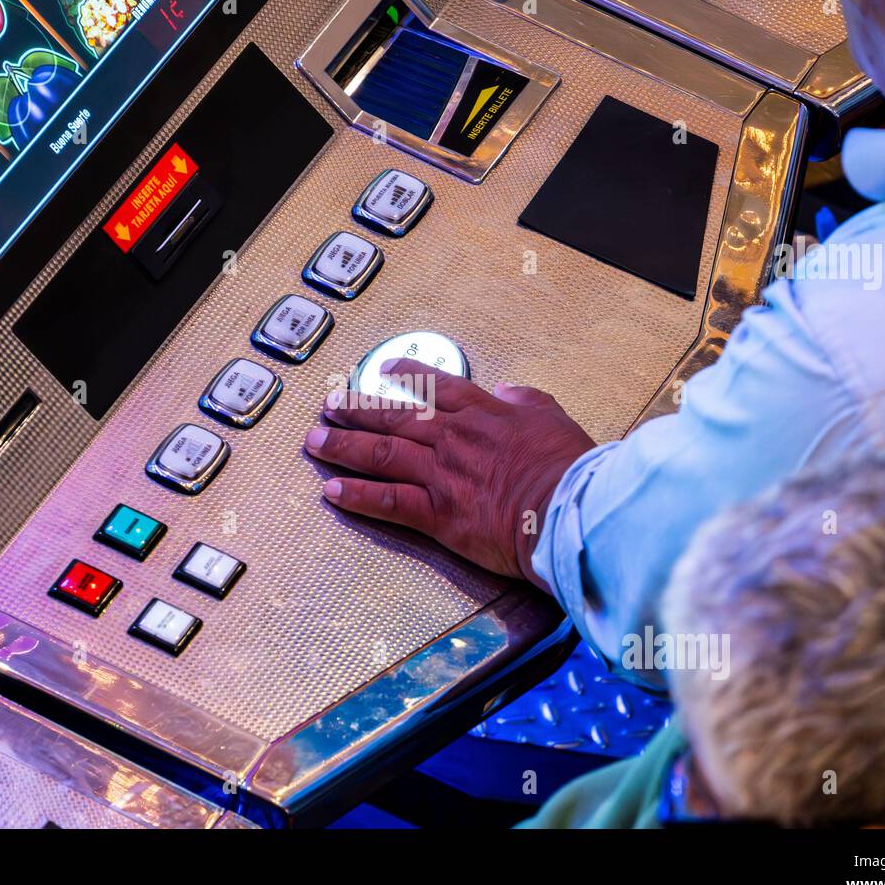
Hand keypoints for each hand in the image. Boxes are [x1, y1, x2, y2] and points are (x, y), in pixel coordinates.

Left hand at [303, 359, 596, 588]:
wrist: (569, 509)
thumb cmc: (568, 470)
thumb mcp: (554, 419)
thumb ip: (527, 401)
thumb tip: (509, 391)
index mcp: (484, 415)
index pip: (437, 387)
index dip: (406, 375)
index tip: (384, 370)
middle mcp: (454, 439)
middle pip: (395, 417)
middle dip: (357, 410)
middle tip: (330, 405)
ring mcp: (441, 475)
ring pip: (381, 453)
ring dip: (343, 446)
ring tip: (315, 440)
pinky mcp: (438, 514)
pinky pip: (387, 501)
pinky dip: (357, 495)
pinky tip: (332, 490)